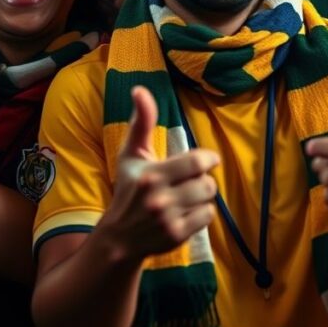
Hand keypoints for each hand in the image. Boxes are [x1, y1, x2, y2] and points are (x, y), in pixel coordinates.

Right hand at [101, 87, 218, 262]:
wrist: (119, 236)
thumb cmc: (128, 188)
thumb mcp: (131, 154)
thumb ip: (141, 122)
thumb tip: (139, 89)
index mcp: (151, 175)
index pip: (197, 162)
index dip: (208, 158)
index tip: (207, 159)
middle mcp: (160, 199)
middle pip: (207, 183)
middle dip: (204, 179)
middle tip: (193, 180)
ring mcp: (169, 220)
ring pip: (209, 200)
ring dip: (203, 195)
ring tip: (189, 195)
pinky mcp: (177, 237)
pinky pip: (207, 218)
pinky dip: (202, 213)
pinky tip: (186, 211)